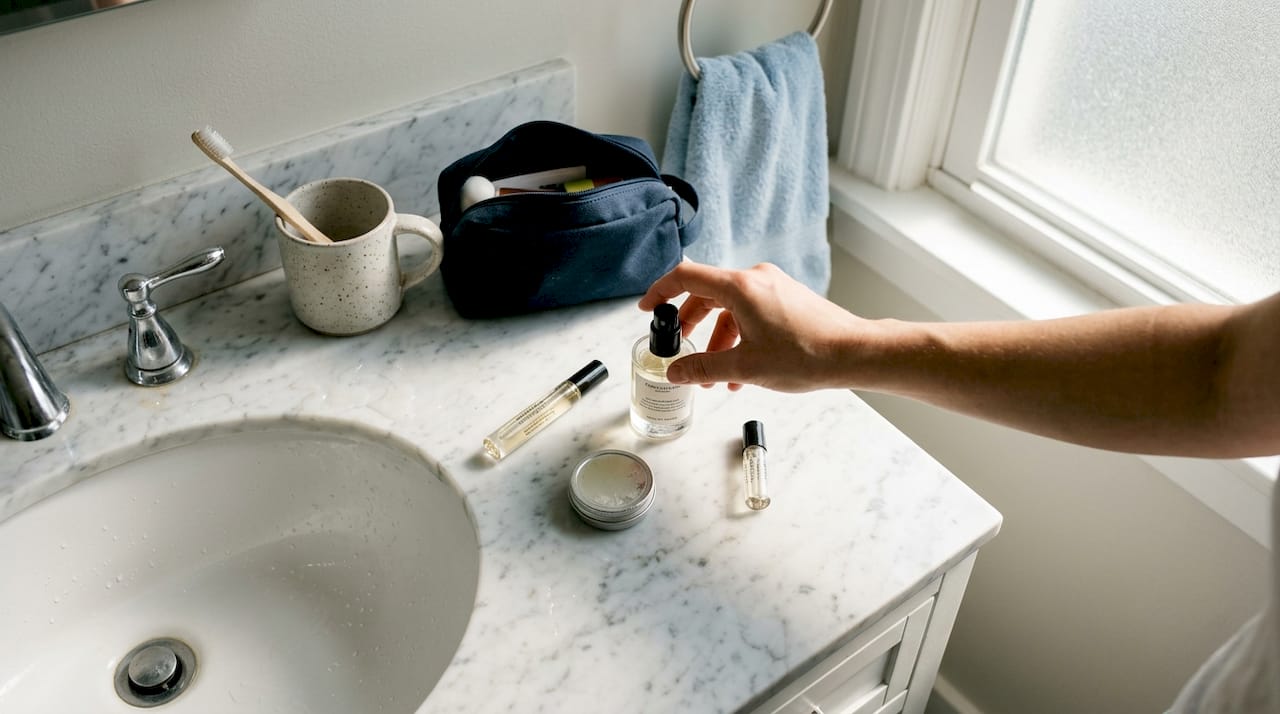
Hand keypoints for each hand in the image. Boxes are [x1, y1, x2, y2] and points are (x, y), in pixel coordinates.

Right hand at [638, 262, 867, 391]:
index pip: (687, 277)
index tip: (648, 308)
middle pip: (708, 293)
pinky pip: (751, 312)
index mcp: (741, 286)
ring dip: (718, 339)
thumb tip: (676, 372)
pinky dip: (739, 336)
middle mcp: (756, 279)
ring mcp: (774, 287)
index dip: (661, 291)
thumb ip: (704, 368)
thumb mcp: (745, 367)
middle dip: (691, 325)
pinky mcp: (788, 299)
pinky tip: (742, 371)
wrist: (854, 353)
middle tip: (681, 349)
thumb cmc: (806, 355)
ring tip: (716, 376)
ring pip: (731, 308)